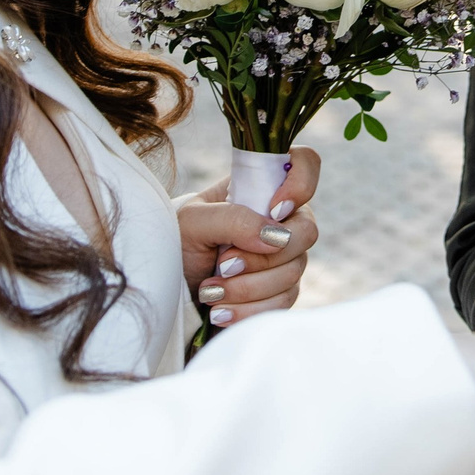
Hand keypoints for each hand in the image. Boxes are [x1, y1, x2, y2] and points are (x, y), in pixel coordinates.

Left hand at [176, 146, 318, 328]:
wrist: (167, 288)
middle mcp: (281, 219)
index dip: (300, 183)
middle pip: (307, 231)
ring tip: (210, 292)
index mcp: (261, 188)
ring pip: (294, 272)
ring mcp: (285, 256)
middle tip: (223, 264)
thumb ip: (233, 219)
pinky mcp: (281, 290)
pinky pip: (284, 301)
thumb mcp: (193, 221)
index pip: (305, 163)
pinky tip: (220, 311)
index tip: (273, 210)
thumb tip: (275, 235)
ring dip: (247, 287)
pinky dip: (249, 309)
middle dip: (262, 255)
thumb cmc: (178, 243)